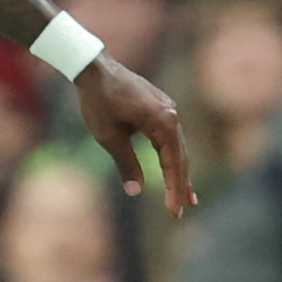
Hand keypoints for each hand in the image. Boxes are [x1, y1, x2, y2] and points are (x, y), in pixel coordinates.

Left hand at [71, 54, 197, 218]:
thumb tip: (136, 192)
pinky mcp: (161, 108)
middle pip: (181, 157)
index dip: (173, 189)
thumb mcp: (109, 137)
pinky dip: (173, 156)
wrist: (95, 68)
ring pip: (178, 147)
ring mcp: (168, 109)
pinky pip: (171, 137)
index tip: (172, 211)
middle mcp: (171, 114)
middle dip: (181, 186)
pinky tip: (174, 168)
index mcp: (162, 122)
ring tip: (187, 198)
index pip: (173, 163)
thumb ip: (126, 164)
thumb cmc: (99, 101)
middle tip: (179, 212)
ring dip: (181, 173)